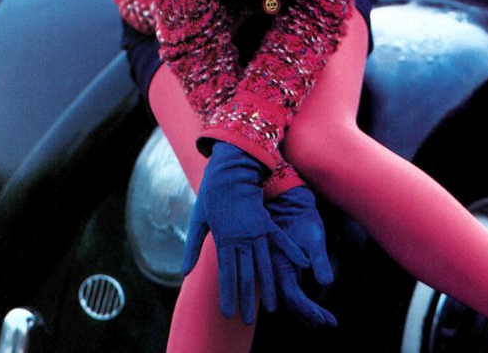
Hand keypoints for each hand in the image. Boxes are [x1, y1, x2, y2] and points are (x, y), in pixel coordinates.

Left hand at [182, 143, 308, 324]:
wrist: (230, 167)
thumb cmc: (212, 193)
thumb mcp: (198, 219)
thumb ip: (192, 246)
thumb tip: (184, 272)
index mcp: (224, 238)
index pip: (227, 273)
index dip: (228, 294)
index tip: (229, 312)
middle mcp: (242, 238)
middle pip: (246, 274)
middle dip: (247, 298)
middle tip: (248, 320)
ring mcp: (256, 230)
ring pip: (264, 263)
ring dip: (268, 286)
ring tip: (273, 306)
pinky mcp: (266, 221)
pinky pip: (280, 240)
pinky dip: (291, 252)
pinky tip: (302, 264)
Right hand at [266, 186, 336, 326]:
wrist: (293, 204)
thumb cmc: (304, 219)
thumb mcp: (314, 237)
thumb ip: (319, 260)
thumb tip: (326, 282)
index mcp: (279, 265)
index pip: (294, 296)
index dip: (310, 309)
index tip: (325, 318)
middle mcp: (275, 271)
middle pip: (291, 302)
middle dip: (311, 315)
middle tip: (330, 323)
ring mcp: (278, 270)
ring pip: (290, 299)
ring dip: (307, 312)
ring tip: (324, 321)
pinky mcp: (284, 267)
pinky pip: (291, 290)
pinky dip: (303, 302)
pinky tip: (313, 309)